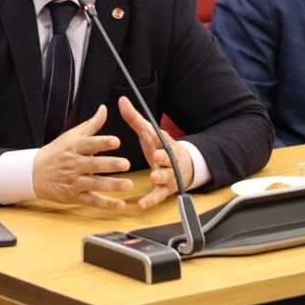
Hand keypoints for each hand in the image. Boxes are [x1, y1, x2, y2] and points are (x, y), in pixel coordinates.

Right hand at [31, 105, 132, 209]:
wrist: (34, 173)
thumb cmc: (56, 153)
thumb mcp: (71, 136)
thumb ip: (91, 124)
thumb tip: (104, 109)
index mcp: (74, 148)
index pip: (89, 144)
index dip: (102, 142)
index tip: (116, 141)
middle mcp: (74, 165)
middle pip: (93, 164)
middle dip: (110, 164)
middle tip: (126, 164)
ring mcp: (73, 181)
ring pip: (95, 184)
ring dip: (112, 185)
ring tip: (129, 185)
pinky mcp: (74, 196)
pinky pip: (92, 200)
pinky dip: (106, 204)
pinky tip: (120, 204)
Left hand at [117, 96, 192, 210]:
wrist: (183, 166)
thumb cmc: (160, 147)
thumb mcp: (148, 132)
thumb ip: (134, 118)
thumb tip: (121, 100)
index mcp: (164, 143)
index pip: (162, 139)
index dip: (158, 137)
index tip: (153, 134)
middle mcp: (169, 160)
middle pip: (168, 159)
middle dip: (163, 158)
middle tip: (157, 158)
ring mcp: (169, 175)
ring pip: (167, 177)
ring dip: (161, 177)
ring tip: (153, 177)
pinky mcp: (165, 190)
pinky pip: (158, 196)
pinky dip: (150, 201)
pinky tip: (141, 205)